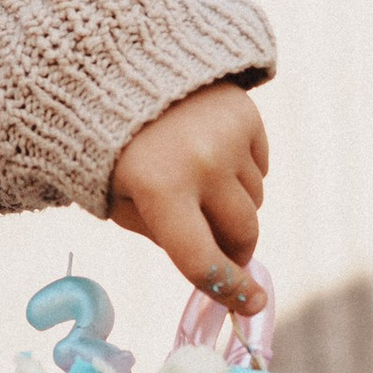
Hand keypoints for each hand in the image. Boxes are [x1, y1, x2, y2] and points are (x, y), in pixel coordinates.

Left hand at [107, 83, 269, 313]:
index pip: (204, 259)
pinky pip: (260, 167)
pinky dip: (240, 172)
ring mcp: (229, 137)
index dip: (231, 291)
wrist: (120, 66)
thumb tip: (215, 264)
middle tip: (221, 250)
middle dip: (234, 250)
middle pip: (241, 234)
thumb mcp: (119, 200)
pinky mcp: (246, 115)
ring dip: (233, 206)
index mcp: (160, 189)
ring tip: (196, 180)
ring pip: (254, 201)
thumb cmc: (112, 147)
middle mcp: (201, 163)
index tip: (252, 306)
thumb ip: (163, 235)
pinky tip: (209, 153)